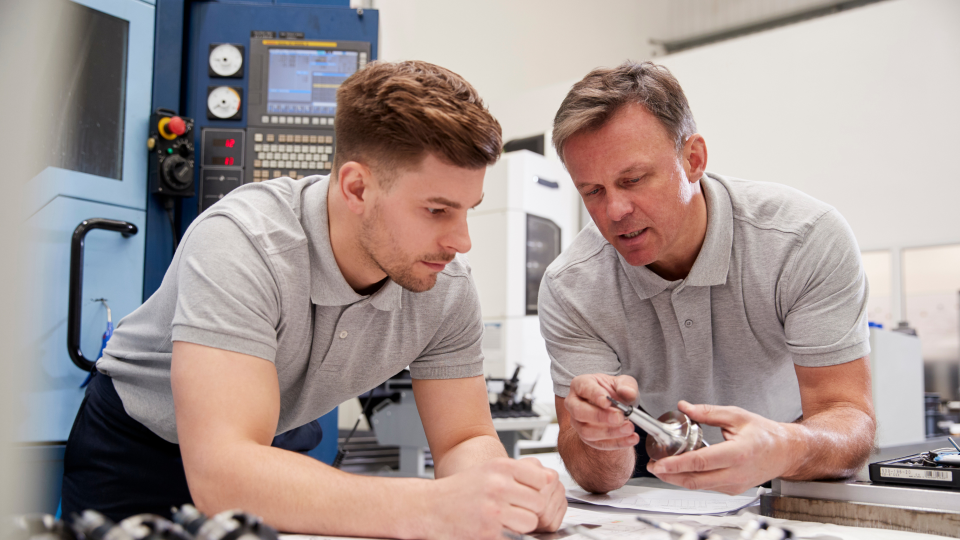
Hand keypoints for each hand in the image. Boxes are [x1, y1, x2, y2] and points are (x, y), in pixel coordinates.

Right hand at [427, 457, 565, 538]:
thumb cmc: (461, 490)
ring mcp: (493, 510)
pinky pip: (514, 537)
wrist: (429, 507)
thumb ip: (519, 473)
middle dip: (531, 510)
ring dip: (523, 526)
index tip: (530, 494)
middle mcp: (498, 485)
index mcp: (500, 467)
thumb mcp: (489, 471)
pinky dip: (508, 535)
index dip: (540, 489)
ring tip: (507, 521)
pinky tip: (495, 529)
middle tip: (518, 511)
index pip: (543, 478)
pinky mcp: (488, 532)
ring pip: (530, 522)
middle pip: (539, 502)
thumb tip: (550, 479)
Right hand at [564, 374, 639, 450]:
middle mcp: (574, 403)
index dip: (595, 395)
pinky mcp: (586, 438)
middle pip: (579, 412)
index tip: (607, 401)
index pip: (584, 388)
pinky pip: (598, 444)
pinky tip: (631, 439)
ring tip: (629, 428)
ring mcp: (577, 422)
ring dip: (609, 432)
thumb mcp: (624, 383)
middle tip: (620, 417)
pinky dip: (616, 443)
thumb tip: (627, 393)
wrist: (617, 408)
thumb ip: (627, 386)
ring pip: (587, 431)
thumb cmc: (616, 391)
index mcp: (580, 384)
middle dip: (600, 416)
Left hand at [646, 401, 801, 494]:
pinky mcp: (732, 489)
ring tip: (662, 467)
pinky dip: (691, 479)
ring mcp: (734, 485)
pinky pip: (707, 486)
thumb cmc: (765, 434)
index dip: (677, 464)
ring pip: (699, 486)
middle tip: (653, 466)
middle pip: (696, 480)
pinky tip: (680, 470)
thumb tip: (685, 407)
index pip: (701, 462)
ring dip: (678, 478)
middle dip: (670, 475)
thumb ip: (708, 412)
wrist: (785, 452)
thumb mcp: (736, 416)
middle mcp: (736, 473)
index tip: (660, 462)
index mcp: (738, 453)